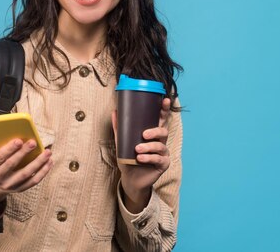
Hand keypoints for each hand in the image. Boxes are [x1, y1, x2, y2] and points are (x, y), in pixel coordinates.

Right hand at [0, 138, 52, 204]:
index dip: (9, 149)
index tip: (19, 140)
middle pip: (12, 164)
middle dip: (24, 153)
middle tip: (33, 142)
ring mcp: (9, 185)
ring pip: (25, 173)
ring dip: (38, 162)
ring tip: (47, 152)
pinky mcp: (20, 189)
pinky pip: (33, 181)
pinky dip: (43, 171)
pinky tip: (49, 162)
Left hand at [112, 98, 171, 212]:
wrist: (130, 179)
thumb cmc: (128, 159)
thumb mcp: (121, 143)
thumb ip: (119, 129)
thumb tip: (114, 111)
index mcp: (152, 134)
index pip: (160, 119)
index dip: (164, 109)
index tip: (165, 100)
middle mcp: (160, 142)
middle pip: (163, 131)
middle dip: (155, 131)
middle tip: (143, 134)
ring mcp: (163, 153)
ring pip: (161, 146)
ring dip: (149, 147)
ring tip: (137, 149)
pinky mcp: (163, 164)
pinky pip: (159, 159)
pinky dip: (149, 157)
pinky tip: (141, 158)